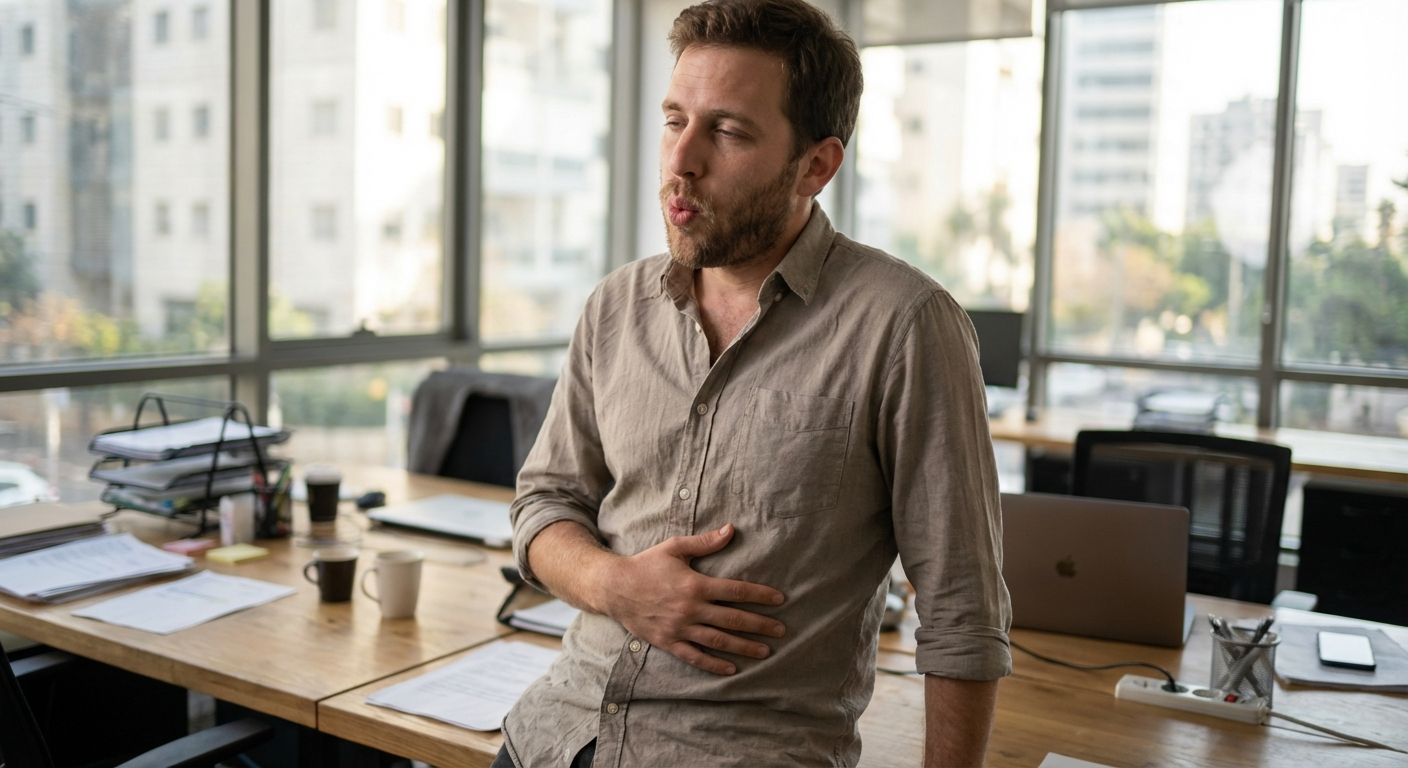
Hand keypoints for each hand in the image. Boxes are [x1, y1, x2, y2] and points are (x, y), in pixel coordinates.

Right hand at [593, 524, 785, 674]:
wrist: (614, 587)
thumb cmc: (646, 565)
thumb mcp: (675, 548)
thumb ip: (705, 542)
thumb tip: (731, 529)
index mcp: (695, 584)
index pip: (736, 591)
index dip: (760, 595)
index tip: (779, 600)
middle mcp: (690, 609)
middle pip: (733, 619)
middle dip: (760, 625)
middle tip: (781, 630)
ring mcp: (680, 628)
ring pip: (718, 641)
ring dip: (744, 647)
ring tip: (765, 651)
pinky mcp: (668, 642)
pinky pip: (695, 657)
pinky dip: (714, 665)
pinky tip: (731, 669)